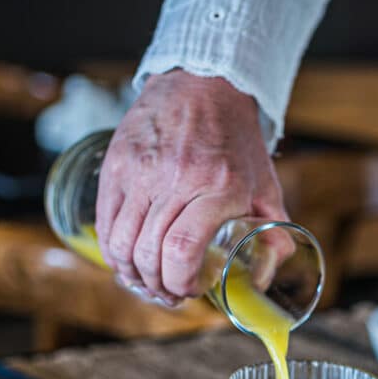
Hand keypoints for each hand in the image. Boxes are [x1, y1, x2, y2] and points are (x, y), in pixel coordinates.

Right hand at [95, 71, 288, 304]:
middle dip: (158, 286)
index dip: (180, 281)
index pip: (183, 248)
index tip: (189, 291)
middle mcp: (175, 180)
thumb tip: (267, 273)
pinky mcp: (116, 166)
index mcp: (218, 187)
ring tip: (148, 282)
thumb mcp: (264, 183)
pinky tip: (126, 262)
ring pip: (121, 243)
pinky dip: (113, 252)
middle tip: (170, 294)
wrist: (201, 84)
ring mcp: (140, 172)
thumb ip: (272, 228)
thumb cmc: (235, 139)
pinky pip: (105, 222)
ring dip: (132, 274)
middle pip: (150, 253)